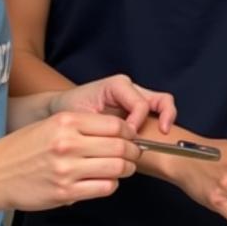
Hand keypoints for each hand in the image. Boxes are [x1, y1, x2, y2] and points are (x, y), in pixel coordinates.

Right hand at [0, 111, 143, 212]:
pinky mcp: (65, 192)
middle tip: (133, 155)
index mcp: (66, 122)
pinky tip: (104, 181)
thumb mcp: (50, 125)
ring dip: (126, 169)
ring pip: (117, 168)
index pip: (116, 125)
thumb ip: (82, 126)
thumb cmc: (22, 148)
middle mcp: (68, 143)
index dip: (129, 132)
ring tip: (122, 169)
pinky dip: (111, 184)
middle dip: (134, 152)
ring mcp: (67, 169)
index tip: (131, 138)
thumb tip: (120, 132)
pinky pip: (104, 188)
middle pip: (121, 146)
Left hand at [50, 74, 175, 133]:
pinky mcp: (137, 108)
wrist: (61, 109)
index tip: (128, 139)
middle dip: (164, 116)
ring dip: (165, 119)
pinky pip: (157, 112)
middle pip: (160, 98)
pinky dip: (160, 123)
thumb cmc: (69, 111)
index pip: (139, 104)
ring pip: (163, 103)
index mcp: (117, 86)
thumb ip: (102, 126)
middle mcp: (130, 88)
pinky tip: (153, 139)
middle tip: (160, 133)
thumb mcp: (81, 118)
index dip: (137, 123)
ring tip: (161, 135)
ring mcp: (136, 97)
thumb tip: (124, 140)